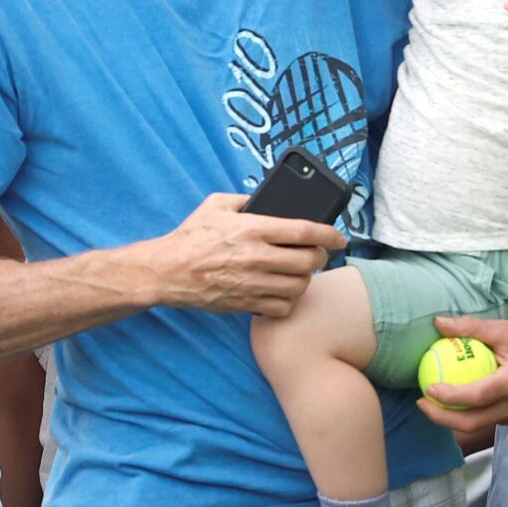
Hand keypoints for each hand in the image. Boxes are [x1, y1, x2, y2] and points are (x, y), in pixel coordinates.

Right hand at [147, 193, 338, 317]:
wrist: (167, 272)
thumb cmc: (191, 237)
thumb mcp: (216, 205)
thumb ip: (245, 199)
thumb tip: (266, 200)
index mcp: (253, 228)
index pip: (303, 230)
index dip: (328, 234)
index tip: (340, 237)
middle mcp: (257, 256)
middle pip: (308, 261)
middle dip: (320, 258)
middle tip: (317, 254)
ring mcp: (252, 283)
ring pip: (299, 286)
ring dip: (305, 279)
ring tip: (300, 272)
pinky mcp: (245, 303)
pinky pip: (282, 307)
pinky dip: (289, 301)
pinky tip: (283, 292)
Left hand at [413, 311, 507, 432]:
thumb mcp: (504, 329)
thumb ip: (470, 327)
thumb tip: (438, 323)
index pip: (475, 397)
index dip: (449, 397)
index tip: (428, 388)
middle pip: (473, 422)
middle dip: (442, 418)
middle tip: (422, 404)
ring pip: (481, 425)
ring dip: (454, 420)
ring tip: (435, 405)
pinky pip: (492, 422)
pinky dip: (472, 416)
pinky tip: (458, 404)